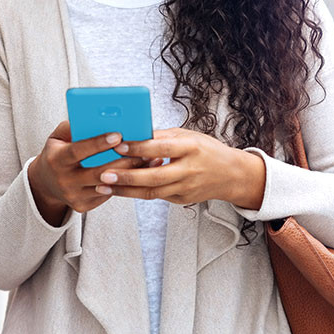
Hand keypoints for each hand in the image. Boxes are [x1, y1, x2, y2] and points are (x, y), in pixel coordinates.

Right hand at [27, 121, 163, 224]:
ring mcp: (73, 196)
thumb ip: (73, 126)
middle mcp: (64, 181)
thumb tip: (97, 117)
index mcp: (56, 160)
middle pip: (98, 173)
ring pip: (107, 186)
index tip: (118, 135)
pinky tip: (141, 173)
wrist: (45, 182)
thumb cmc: (57, 152)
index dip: (97, 144)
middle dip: (123, 161)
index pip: (77, 151)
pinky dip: (125, 184)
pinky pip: (108, 195)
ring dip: (130, 174)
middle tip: (145, 150)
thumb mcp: (58, 137)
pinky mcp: (83, 206)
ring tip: (150, 160)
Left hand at [95, 127, 265, 207]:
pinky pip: (156, 196)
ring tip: (102, 187)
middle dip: (126, 177)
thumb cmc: (206, 150)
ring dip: (125, 191)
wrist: (231, 174)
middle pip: (154, 176)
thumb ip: (162, 136)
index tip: (118, 146)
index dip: (139, 148)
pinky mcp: (182, 200)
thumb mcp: (188, 135)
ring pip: (151, 192)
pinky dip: (136, 193)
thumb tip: (134, 134)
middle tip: (103, 175)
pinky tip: (119, 189)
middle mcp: (189, 170)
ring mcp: (186, 188)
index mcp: (191, 148)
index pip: (162, 148)